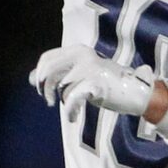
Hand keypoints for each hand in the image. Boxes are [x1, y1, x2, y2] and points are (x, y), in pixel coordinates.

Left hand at [31, 45, 155, 120]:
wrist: (136, 93)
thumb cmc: (107, 85)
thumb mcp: (81, 76)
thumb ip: (58, 74)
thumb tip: (32, 78)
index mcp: (78, 50)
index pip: (47, 58)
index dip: (40, 74)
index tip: (42, 89)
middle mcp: (83, 55)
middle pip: (50, 71)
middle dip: (46, 88)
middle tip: (49, 101)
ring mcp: (90, 69)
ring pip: (62, 88)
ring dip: (63, 103)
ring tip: (71, 111)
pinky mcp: (96, 83)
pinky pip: (72, 99)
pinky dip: (70, 111)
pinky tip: (72, 117)